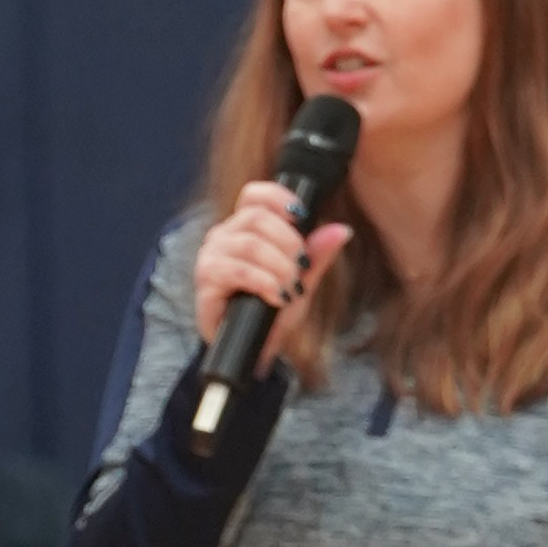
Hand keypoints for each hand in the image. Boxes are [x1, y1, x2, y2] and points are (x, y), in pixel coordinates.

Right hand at [190, 179, 352, 360]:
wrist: (254, 351)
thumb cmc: (271, 312)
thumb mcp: (301, 281)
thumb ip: (317, 255)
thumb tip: (341, 230)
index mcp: (244, 229)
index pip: (254, 195)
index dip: (278, 198)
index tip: (301, 217)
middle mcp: (223, 237)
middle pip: (255, 217)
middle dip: (288, 242)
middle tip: (302, 267)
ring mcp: (211, 258)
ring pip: (249, 244)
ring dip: (278, 266)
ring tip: (290, 288)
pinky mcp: (206, 283)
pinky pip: (237, 271)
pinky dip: (263, 282)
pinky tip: (276, 296)